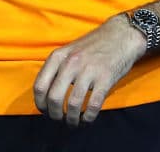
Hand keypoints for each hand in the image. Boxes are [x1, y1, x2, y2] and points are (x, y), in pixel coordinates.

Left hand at [32, 14, 146, 126]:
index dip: (40, 103)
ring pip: (73, 104)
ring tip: (73, 123)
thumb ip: (57, 68)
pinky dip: (88, 118)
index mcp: (58, 56)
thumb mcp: (68, 51)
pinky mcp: (105, 79)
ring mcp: (88, 71)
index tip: (44, 111)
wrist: (120, 36)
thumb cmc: (92, 46)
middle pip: (54, 98)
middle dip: (54, 114)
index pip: (40, 85)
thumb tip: (46, 95)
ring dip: (71, 119)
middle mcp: (70, 63)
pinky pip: (93, 105)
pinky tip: (87, 119)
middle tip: (58, 119)